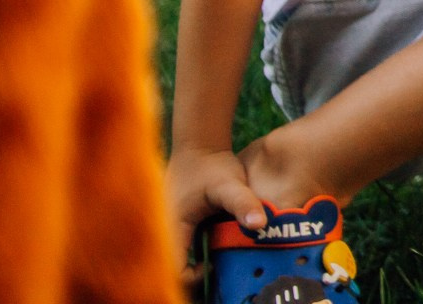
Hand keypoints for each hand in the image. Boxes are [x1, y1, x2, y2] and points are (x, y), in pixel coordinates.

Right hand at [167, 146, 264, 263]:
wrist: (199, 147)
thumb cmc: (212, 166)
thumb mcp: (229, 183)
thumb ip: (243, 202)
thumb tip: (260, 224)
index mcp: (169, 227)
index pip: (174, 269)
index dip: (193, 275)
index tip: (214, 264)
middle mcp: (162, 232)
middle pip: (174, 266)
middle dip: (196, 271)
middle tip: (220, 263)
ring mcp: (165, 229)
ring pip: (177, 257)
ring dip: (197, 259)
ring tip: (220, 253)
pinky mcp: (172, 226)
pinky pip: (181, 247)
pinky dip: (197, 249)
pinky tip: (216, 242)